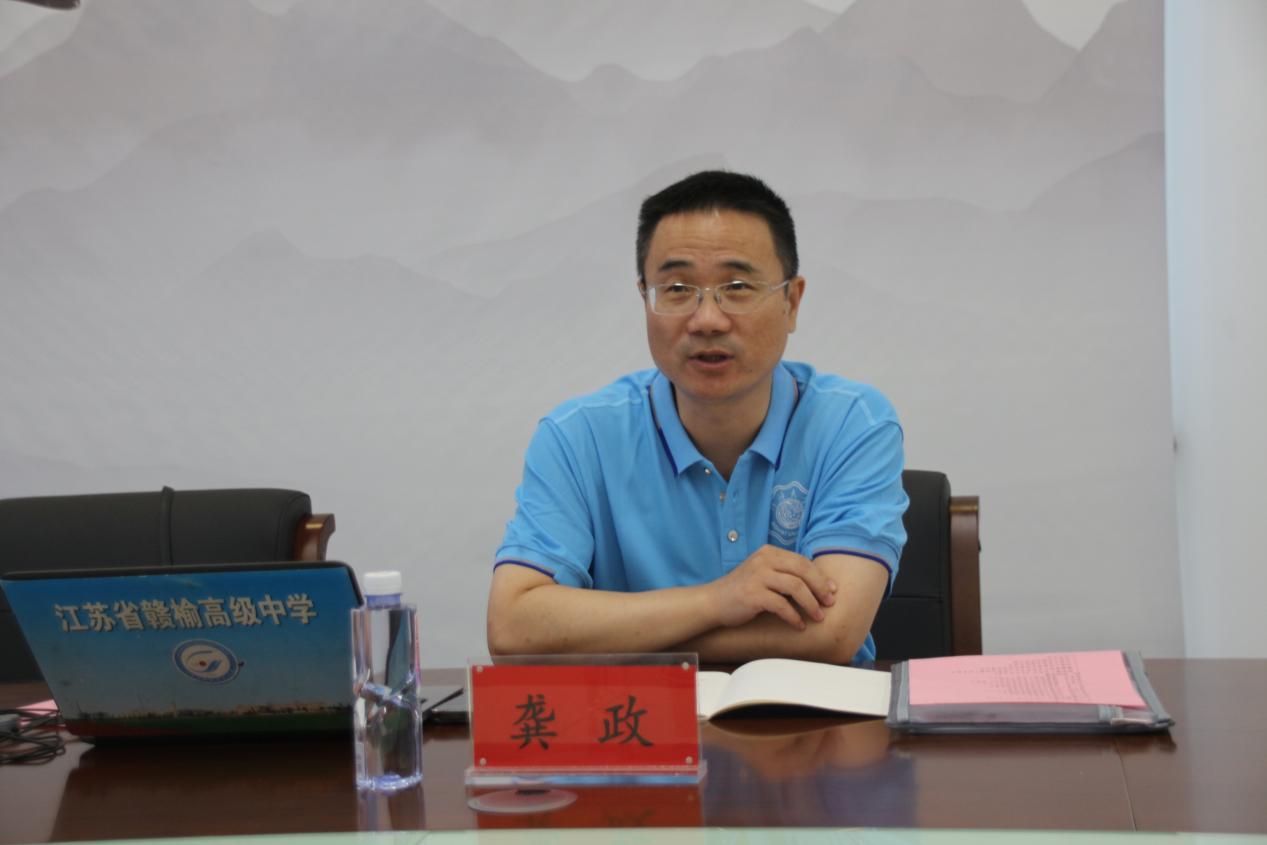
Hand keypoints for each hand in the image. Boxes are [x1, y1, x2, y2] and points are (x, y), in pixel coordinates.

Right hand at [707, 545, 837, 629]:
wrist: (713, 602)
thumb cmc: (742, 591)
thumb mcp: (763, 574)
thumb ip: (784, 573)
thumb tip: (818, 584)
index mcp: (769, 553)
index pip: (802, 561)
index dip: (820, 576)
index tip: (833, 591)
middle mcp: (764, 560)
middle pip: (802, 571)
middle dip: (820, 588)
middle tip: (830, 604)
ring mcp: (757, 576)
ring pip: (795, 587)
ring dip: (811, 604)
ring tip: (818, 617)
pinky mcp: (752, 595)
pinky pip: (781, 605)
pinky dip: (794, 617)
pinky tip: (799, 625)